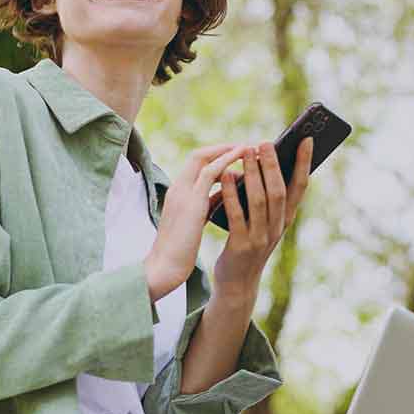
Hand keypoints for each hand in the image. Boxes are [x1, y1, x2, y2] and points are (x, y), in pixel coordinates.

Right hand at [144, 143, 251, 301]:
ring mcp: (183, 191)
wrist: (164, 267)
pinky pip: (211, 172)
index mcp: (178, 192)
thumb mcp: (193, 221)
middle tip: (247, 146)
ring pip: (204, 157)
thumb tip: (223, 194)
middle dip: (223, 147)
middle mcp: (179, 187)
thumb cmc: (179, 250)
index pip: (196, 164)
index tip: (236, 155)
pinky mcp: (191, 201)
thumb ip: (205, 204)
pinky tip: (242, 160)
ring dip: (228, 150)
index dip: (216, 156)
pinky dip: (227, 161)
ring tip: (249, 148)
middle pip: (199, 154)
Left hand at [212, 137, 313, 299]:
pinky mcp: (241, 246)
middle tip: (265, 142)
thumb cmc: (249, 244)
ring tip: (246, 152)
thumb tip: (262, 160)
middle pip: (278, 191)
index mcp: (285, 219)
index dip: (304, 164)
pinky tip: (225, 176)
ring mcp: (260, 238)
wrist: (237, 283)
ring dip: (252, 174)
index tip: (307, 140)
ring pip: (260, 201)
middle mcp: (277, 228)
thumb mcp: (264, 221)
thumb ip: (267, 198)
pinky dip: (231, 194)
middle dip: (273, 164)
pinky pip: (236, 215)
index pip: (300, 187)